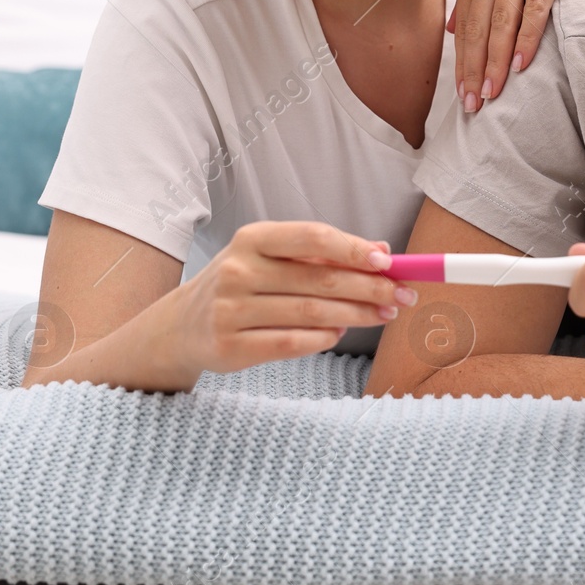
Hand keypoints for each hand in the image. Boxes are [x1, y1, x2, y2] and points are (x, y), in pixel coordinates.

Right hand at [154, 221, 416, 380]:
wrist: (181, 326)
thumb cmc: (241, 284)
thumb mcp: (272, 259)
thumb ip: (323, 254)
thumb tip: (381, 250)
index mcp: (252, 239)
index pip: (311, 237)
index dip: (353, 249)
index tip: (387, 261)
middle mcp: (238, 270)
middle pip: (319, 279)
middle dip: (369, 288)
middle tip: (403, 295)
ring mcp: (231, 310)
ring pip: (311, 313)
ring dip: (356, 315)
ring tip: (384, 314)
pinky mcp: (230, 346)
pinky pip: (292, 343)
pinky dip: (324, 339)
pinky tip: (341, 333)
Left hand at [448, 0, 584, 110]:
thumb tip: (451, 30)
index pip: (463, 21)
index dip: (461, 60)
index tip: (460, 94)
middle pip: (478, 24)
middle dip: (473, 68)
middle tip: (472, 105)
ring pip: (502, 19)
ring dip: (496, 60)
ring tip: (492, 93)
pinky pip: (535, 5)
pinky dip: (527, 36)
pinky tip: (522, 63)